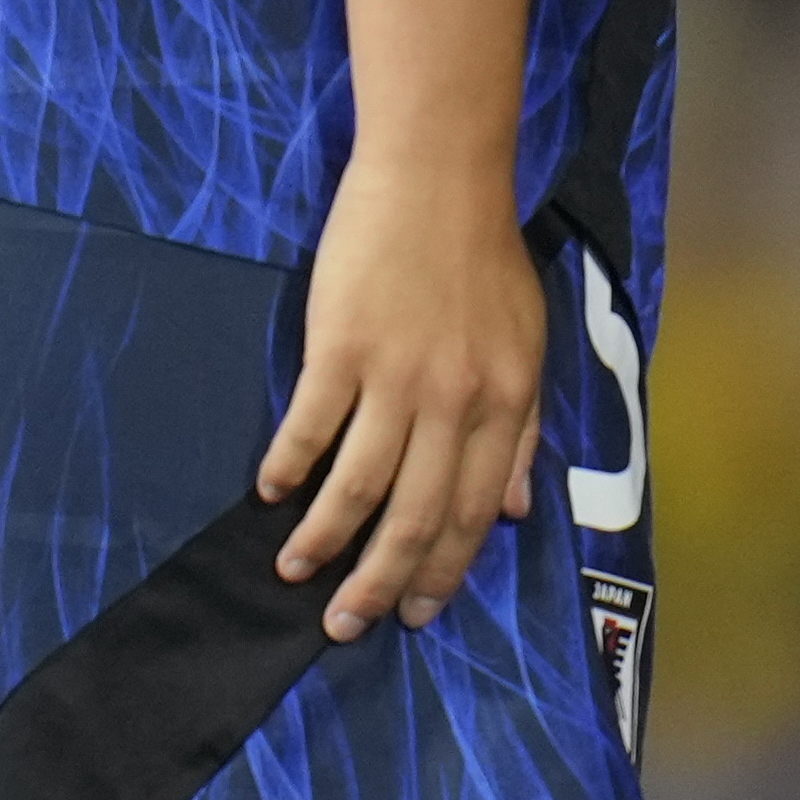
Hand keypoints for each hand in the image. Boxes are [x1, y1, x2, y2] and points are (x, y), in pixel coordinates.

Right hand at [260, 161, 544, 640]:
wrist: (439, 173)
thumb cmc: (483, 256)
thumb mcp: (527, 344)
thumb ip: (523, 430)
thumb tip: (513, 511)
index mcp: (505, 403)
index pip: (474, 512)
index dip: (443, 571)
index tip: (414, 611)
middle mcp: (455, 400)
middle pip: (416, 515)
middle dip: (380, 580)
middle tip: (347, 625)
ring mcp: (396, 373)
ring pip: (359, 483)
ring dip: (325, 540)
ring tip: (295, 575)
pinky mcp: (342, 344)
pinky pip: (311, 424)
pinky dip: (290, 466)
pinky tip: (272, 494)